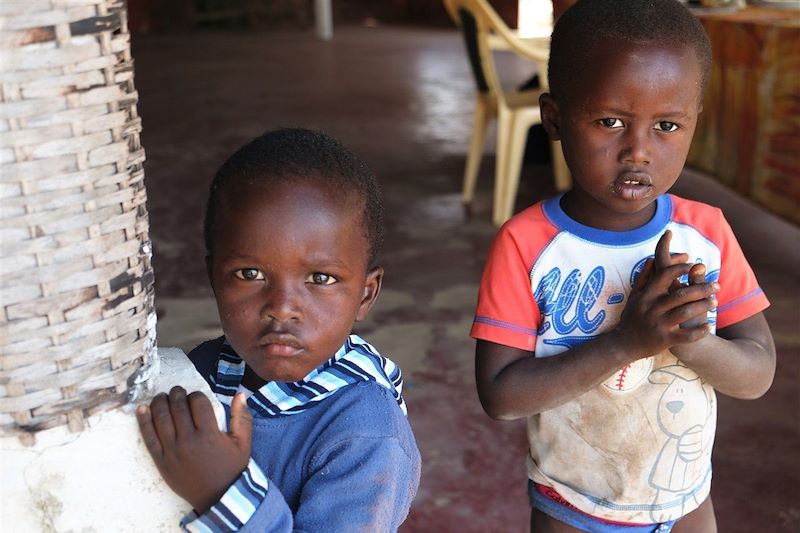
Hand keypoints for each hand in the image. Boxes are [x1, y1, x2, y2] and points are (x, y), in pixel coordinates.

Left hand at [137, 387, 252, 513]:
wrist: (218, 497)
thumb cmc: (231, 468)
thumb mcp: (243, 443)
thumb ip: (242, 417)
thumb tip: (240, 393)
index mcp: (209, 434)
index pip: (198, 402)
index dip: (196, 395)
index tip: (195, 397)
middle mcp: (189, 440)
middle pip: (177, 407)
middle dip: (176, 393)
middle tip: (177, 391)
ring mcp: (173, 451)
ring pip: (160, 418)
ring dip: (159, 402)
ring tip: (161, 397)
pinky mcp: (161, 461)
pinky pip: (149, 438)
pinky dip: (143, 421)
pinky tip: (142, 410)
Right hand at [614, 231, 718, 356]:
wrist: (624, 344)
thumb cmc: (632, 316)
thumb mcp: (634, 295)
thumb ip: (644, 276)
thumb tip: (653, 258)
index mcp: (646, 295)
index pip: (665, 275)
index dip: (681, 268)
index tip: (694, 265)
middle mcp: (653, 308)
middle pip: (682, 294)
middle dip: (702, 288)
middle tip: (716, 285)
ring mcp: (659, 324)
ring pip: (686, 312)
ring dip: (703, 306)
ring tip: (714, 301)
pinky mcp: (665, 340)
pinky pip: (687, 336)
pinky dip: (700, 331)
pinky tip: (708, 326)